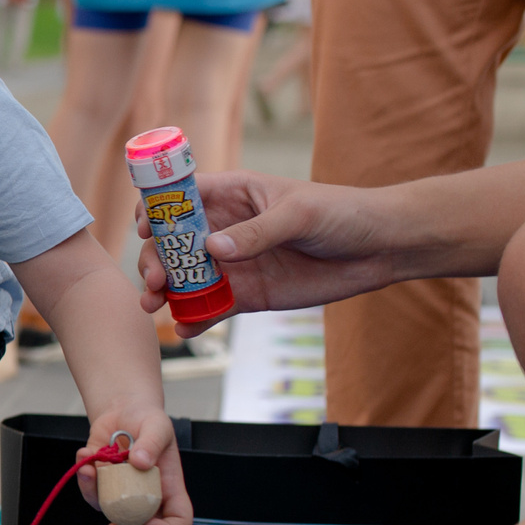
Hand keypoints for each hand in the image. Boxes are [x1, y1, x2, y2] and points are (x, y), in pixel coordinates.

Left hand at [73, 413, 192, 524]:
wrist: (124, 410)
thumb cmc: (148, 422)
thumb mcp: (158, 426)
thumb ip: (152, 443)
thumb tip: (140, 461)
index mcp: (169, 488)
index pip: (178, 520)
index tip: (152, 524)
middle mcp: (145, 496)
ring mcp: (121, 492)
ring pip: (109, 512)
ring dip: (95, 495)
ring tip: (90, 469)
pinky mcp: (101, 484)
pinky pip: (91, 490)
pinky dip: (85, 476)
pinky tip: (86, 455)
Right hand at [136, 171, 397, 332]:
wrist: (380, 249)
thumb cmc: (341, 213)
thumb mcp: (299, 214)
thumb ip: (256, 232)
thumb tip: (213, 250)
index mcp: (231, 195)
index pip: (180, 198)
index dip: (155, 211)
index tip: (144, 230)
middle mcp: (223, 230)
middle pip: (172, 244)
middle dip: (155, 261)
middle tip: (155, 282)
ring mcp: (233, 265)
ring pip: (184, 279)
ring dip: (164, 293)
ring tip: (155, 307)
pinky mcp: (246, 296)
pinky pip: (211, 309)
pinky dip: (194, 320)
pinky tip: (186, 329)